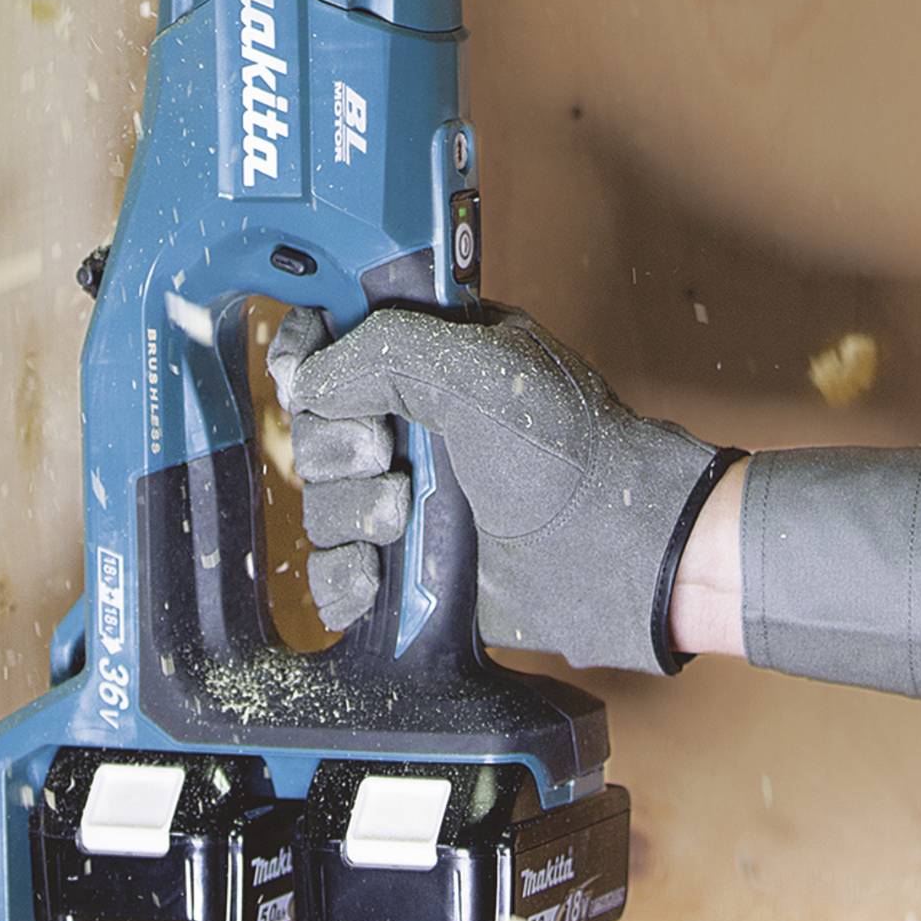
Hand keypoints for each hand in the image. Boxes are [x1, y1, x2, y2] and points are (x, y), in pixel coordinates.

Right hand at [267, 301, 734, 675]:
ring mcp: (408, 499)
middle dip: (338, 446)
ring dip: (351, 512)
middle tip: (386, 453)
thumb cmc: (570, 453)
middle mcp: (411, 427)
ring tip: (405, 517)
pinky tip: (375, 575)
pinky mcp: (408, 569)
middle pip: (313, 429)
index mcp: (428, 361)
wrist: (616, 556)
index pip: (334, 342)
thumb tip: (308, 380)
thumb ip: (387, 351)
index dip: (308, 357)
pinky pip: (335, 574)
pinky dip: (343, 578)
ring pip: (321, 503)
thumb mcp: (480, 370)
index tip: (304, 379)